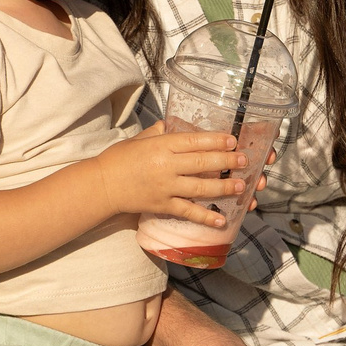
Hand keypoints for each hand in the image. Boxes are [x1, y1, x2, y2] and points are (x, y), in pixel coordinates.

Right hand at [96, 123, 241, 223]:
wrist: (101, 185)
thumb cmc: (119, 158)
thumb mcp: (139, 139)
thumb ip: (158, 132)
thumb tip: (170, 124)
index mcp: (161, 145)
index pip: (194, 141)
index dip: (216, 140)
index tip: (233, 140)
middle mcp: (166, 166)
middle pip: (202, 163)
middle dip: (226, 162)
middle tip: (244, 161)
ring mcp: (165, 187)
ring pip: (200, 188)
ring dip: (223, 188)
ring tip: (241, 186)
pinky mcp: (162, 205)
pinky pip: (188, 212)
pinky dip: (205, 217)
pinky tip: (222, 220)